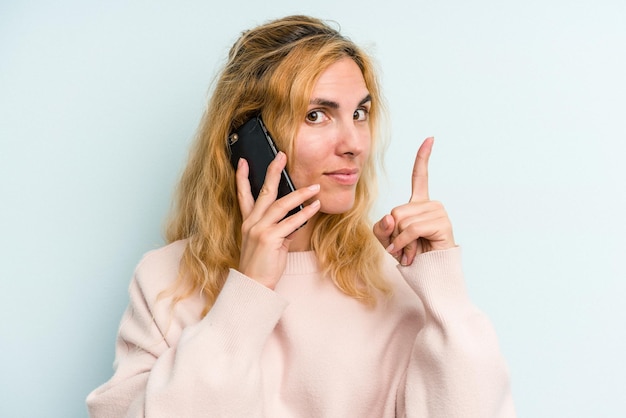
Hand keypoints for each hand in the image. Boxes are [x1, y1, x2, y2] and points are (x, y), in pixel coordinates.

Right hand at [236, 151, 320, 288]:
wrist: (253, 285)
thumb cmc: (262, 265)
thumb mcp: (269, 242)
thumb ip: (279, 227)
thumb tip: (296, 217)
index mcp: (248, 222)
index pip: (243, 195)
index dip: (242, 177)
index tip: (244, 161)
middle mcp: (251, 223)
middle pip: (263, 191)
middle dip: (273, 172)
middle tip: (281, 155)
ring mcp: (259, 229)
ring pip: (281, 205)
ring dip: (300, 194)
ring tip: (315, 188)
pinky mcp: (269, 238)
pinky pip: (291, 222)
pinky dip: (305, 214)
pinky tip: (315, 207)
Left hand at [373, 137, 454, 265]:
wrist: (430, 275)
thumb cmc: (409, 256)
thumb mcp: (387, 239)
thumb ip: (381, 227)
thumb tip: (390, 218)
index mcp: (420, 203)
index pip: (420, 176)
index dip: (423, 158)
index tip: (430, 138)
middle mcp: (431, 204)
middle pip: (396, 210)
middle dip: (393, 233)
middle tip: (404, 246)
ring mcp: (438, 213)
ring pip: (401, 220)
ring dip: (399, 241)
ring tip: (410, 251)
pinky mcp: (442, 224)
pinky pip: (410, 230)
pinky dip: (403, 244)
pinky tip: (409, 255)